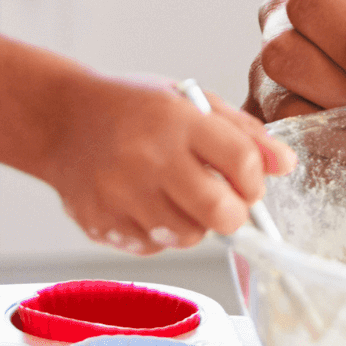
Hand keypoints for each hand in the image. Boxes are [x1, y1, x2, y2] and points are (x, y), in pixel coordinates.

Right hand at [44, 75, 292, 253]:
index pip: (242, 162)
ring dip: (196, 222)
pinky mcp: (102, 224)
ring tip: (178, 194)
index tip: (249, 179)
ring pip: (189, 236)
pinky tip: (146, 202)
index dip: (256, 179)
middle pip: (221, 212)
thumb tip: (285, 165)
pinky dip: (161, 231)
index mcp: (176, 120)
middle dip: (235, 212)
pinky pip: (154, 246)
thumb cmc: (131, 108)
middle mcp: (149, 158)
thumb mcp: (189, 100)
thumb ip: (242, 132)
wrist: (60, 120)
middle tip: (225, 199)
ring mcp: (122, 195)